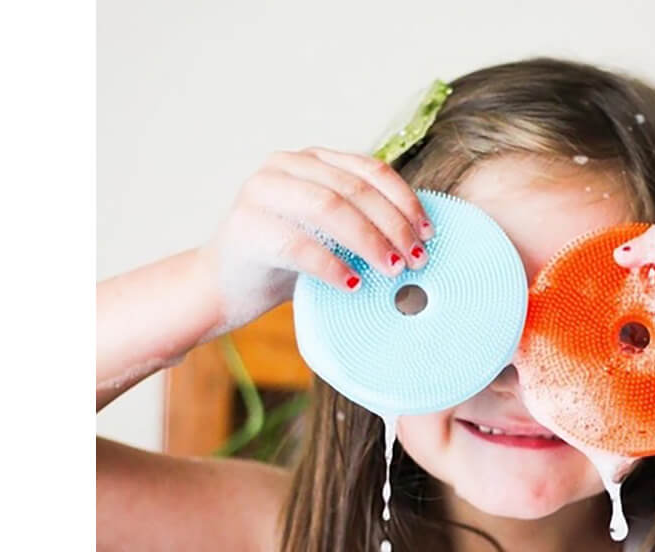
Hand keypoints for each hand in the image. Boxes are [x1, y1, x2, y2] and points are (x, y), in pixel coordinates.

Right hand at [201, 148, 434, 332]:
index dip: (405, 201)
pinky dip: (333, 266)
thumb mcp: (330, 236)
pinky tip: (355, 285)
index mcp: (311, 160)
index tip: (428, 234)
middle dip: (393, 226)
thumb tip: (420, 243)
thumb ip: (363, 224)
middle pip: (353, 189)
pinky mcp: (246, 228)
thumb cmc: (287, 264)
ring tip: (392, 271)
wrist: (225, 287)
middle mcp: (284, 166)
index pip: (370, 170)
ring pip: (328, 208)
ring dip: (368, 241)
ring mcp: (261, 192)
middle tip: (416, 260)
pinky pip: (299, 245)